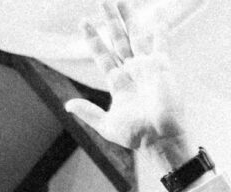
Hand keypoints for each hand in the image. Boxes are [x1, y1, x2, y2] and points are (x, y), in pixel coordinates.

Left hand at [66, 0, 188, 159]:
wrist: (160, 138)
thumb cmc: (136, 136)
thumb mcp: (107, 125)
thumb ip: (89, 113)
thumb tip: (68, 105)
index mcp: (118, 82)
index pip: (102, 54)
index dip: (93, 38)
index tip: (83, 21)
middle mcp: (132, 71)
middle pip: (118, 39)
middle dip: (110, 20)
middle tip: (103, 1)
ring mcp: (147, 67)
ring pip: (136, 36)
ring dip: (129, 18)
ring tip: (120, 1)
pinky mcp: (162, 67)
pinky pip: (161, 43)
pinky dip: (160, 29)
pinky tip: (158, 15)